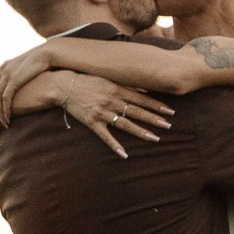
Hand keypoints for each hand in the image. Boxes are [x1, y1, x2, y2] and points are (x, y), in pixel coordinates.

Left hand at [0, 52, 49, 124]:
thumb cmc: (42, 62)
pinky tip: (7, 118)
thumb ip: (19, 73)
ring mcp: (8, 75)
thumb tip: (19, 82)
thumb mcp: (26, 66)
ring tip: (1, 122)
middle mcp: (3, 70)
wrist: (48, 54)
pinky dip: (4, 110)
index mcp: (4, 66)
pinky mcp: (15, 80)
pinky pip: (5, 98)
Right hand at [51, 73, 173, 157]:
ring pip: (125, 124)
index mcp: (117, 89)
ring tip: (155, 138)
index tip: (170, 110)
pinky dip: (115, 146)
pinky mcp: (92, 122)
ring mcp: (102, 112)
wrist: (64, 85)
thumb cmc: (87, 80)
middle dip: (154, 118)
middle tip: (169, 125)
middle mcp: (111, 100)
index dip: (156, 105)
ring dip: (141, 132)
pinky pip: (105, 136)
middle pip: (137, 111)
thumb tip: (144, 89)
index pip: (141, 98)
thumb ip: (124, 85)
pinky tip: (125, 154)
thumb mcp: (107, 78)